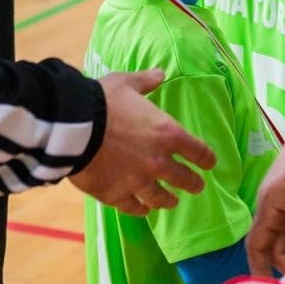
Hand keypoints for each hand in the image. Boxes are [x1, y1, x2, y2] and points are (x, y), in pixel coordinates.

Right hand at [67, 70, 217, 216]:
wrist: (74, 128)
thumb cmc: (103, 102)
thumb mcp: (127, 83)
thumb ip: (146, 81)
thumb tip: (160, 73)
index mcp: (167, 134)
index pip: (198, 151)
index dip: (207, 159)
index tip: (210, 163)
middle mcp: (158, 162)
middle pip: (184, 179)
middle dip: (193, 184)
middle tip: (197, 187)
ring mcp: (138, 182)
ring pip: (160, 198)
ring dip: (168, 201)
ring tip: (171, 202)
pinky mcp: (116, 195)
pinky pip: (133, 207)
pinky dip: (140, 209)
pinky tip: (143, 209)